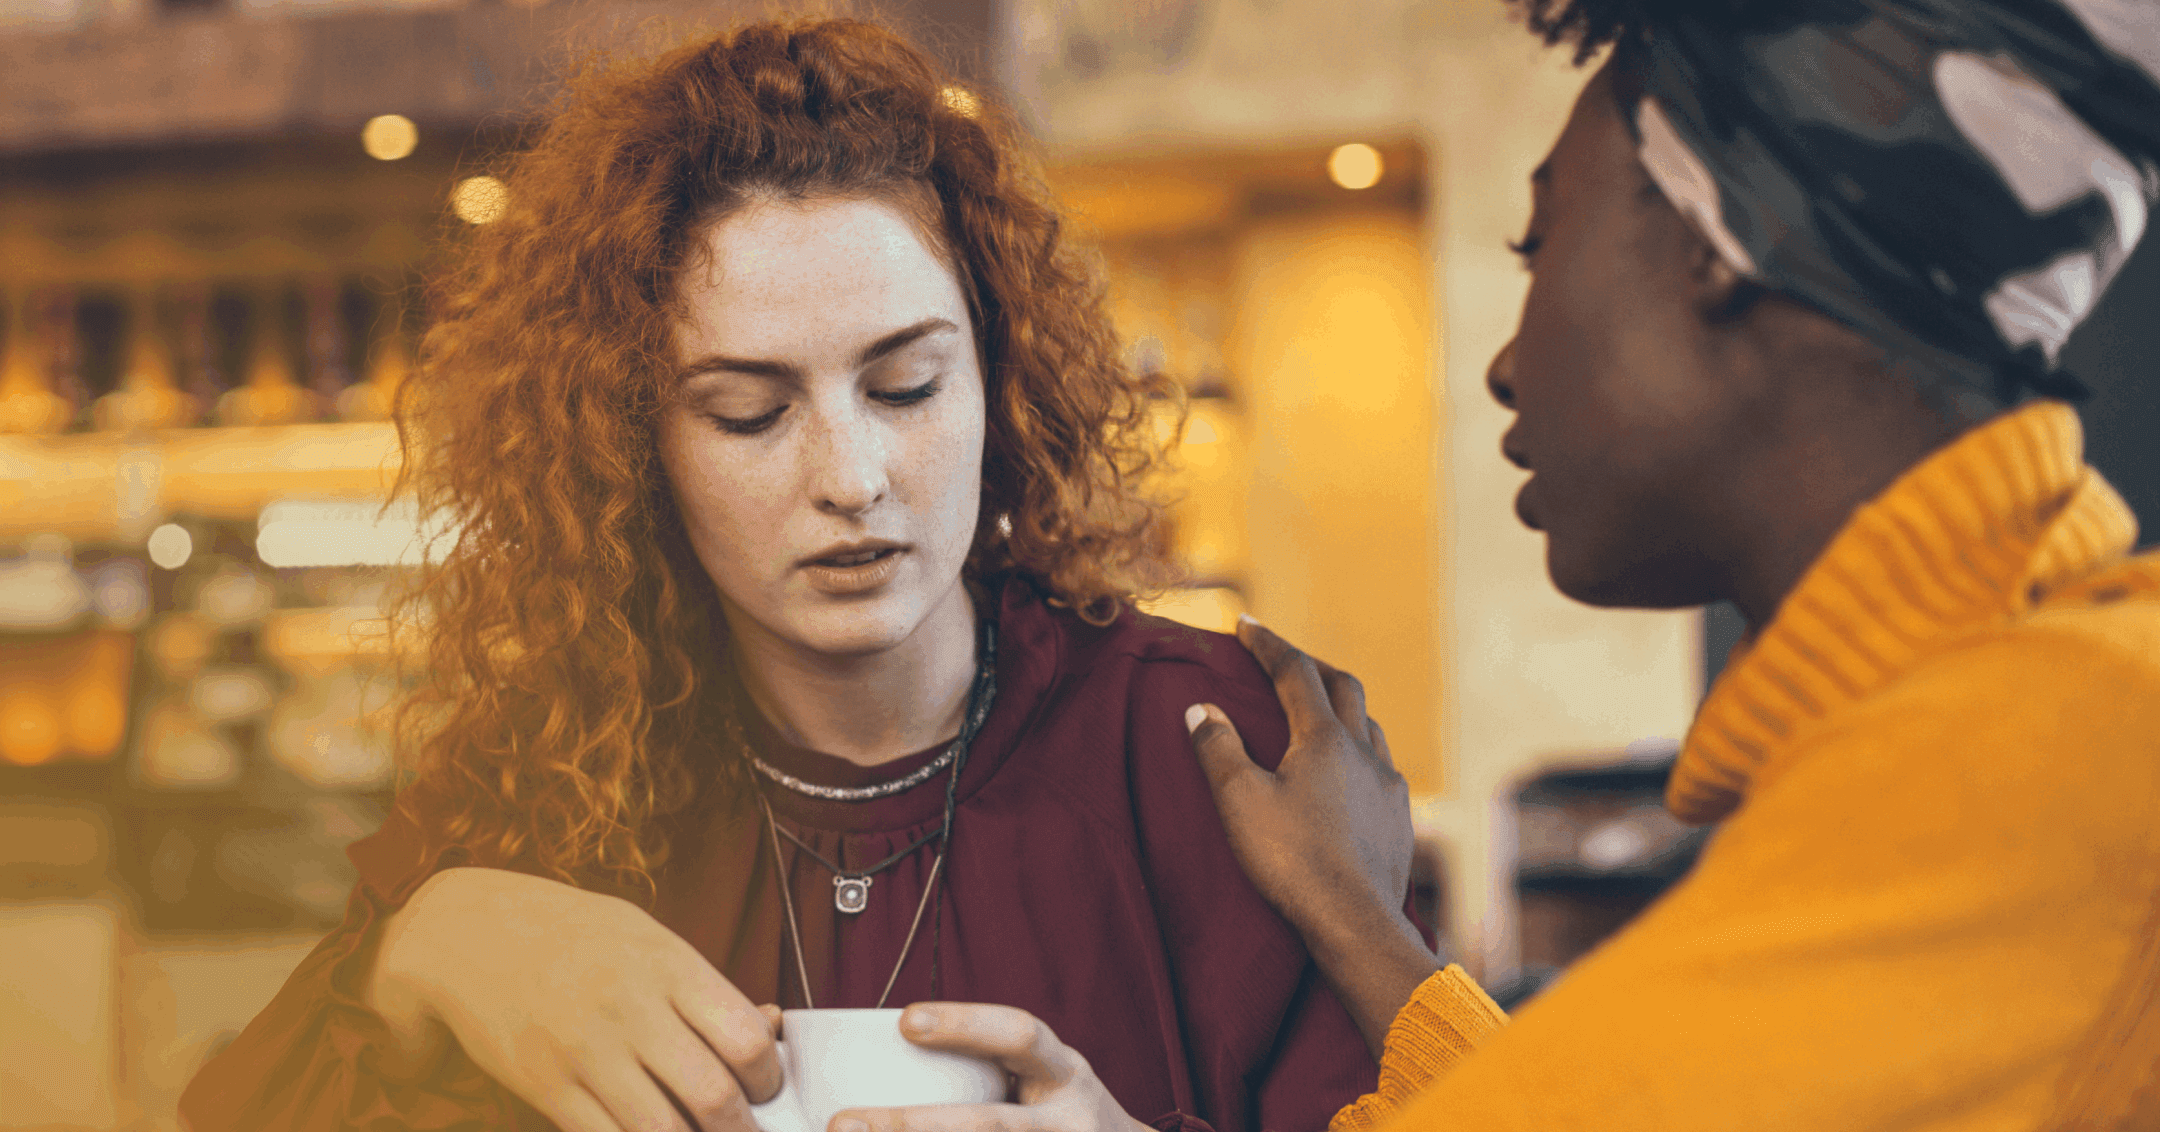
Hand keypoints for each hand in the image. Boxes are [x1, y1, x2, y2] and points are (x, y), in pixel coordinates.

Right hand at [366, 866, 781, 1131]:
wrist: (473, 934)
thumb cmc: (575, 935)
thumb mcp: (649, 938)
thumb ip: (706, 987)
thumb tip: (770, 1028)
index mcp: (669, 966)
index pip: (745, 1038)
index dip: (768, 1076)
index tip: (765, 1086)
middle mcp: (632, 1009)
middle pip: (713, 1094)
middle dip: (740, 1126)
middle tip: (741, 1126)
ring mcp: (587, 1052)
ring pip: (662, 1130)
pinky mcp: (547, 1087)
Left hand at [832, 1003, 1149, 1131]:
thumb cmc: (1061, 1119)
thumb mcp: (1045, 1084)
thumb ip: (988, 1072)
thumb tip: (881, 1057)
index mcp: (1065, 1076)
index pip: (1020, 1035)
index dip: (964, 1025)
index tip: (904, 1023)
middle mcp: (1068, 1124)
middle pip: (990, 1125)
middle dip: (913, 1125)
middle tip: (844, 1123)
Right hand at [1185, 616, 1414, 934]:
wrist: (1355, 923)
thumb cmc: (1292, 861)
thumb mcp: (1240, 802)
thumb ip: (1218, 749)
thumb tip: (1201, 708)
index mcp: (1324, 739)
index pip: (1294, 672)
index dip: (1268, 643)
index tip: (1245, 624)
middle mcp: (1364, 751)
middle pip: (1343, 686)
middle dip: (1310, 665)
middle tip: (1283, 662)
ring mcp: (1389, 785)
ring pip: (1370, 724)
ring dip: (1342, 707)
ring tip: (1319, 713)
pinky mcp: (1400, 818)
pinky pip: (1383, 766)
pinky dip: (1360, 750)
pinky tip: (1351, 773)